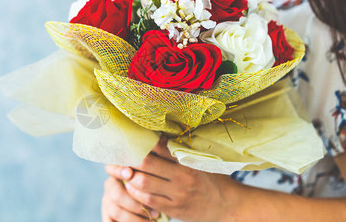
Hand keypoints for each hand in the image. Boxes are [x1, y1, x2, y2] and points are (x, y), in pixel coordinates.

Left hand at [105, 136, 239, 221]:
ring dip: (129, 177)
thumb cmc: (213, 179)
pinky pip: (148, 200)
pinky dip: (135, 192)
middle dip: (129, 158)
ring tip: (122, 170)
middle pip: (147, 164)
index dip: (142, 142)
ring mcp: (177, 195)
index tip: (129, 137)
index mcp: (188, 161)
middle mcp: (182, 177)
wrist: (227, 206)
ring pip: (143, 183)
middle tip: (118, 153)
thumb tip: (158, 134)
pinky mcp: (173, 209)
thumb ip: (181, 150)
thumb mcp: (202, 160)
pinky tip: (131, 186)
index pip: (160, 147)